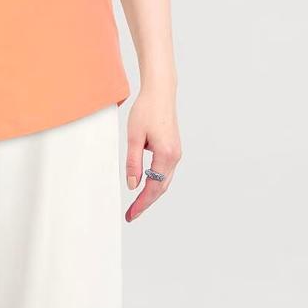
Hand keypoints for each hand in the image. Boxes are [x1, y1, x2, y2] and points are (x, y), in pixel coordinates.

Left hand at [124, 86, 180, 222]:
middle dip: (146, 203)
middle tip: (131, 215)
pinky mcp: (173, 149)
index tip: (131, 215)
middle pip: (161, 188)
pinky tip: (145, 187)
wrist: (160, 92)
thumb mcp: (134, 137)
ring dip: (151, 194)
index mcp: (166, 155)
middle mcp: (175, 156)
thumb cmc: (146, 110)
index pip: (153, 187)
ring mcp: (176, 153)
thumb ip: (133, 163)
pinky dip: (156, 183)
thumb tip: (133, 185)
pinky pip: (165, 172)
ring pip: (164, 181)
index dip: (142, 203)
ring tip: (136, 205)